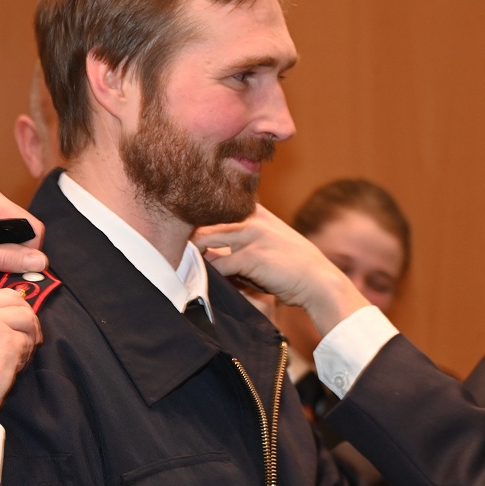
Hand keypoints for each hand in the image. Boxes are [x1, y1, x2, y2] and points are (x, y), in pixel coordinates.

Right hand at [0, 289, 41, 416]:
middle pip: (11, 298)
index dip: (0, 312)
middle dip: (22, 316)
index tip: (3, 325)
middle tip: (27, 335)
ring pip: (25, 317)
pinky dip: (24, 356)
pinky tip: (11, 369)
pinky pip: (27, 341)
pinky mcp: (8, 339)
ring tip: (17, 356)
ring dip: (28, 335)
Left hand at [193, 204, 369, 335]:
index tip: (176, 219)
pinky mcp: (251, 257)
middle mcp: (251, 218)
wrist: (318, 281)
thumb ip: (243, 240)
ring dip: (190, 254)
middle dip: (183, 233)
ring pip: (204, 239)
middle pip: (203, 218)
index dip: (195, 211)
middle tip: (166, 247)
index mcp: (255, 211)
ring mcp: (251, 235)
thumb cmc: (292, 268)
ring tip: (176, 265)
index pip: (216, 203)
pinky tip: (196, 282)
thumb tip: (211, 251)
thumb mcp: (270, 242)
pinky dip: (206, 274)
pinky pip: (218, 265)